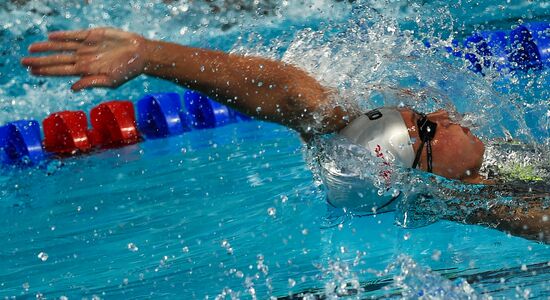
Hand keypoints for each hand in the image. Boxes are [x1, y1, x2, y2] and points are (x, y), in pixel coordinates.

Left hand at [21, 27, 147, 90]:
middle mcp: (83, 58)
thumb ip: (91, 83)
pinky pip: (74, 35)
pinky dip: (63, 36)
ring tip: (31, 49)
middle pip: (57, 59)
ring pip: (62, 46)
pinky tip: (51, 36)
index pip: (61, 71)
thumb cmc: (128, 71)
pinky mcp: (92, 35)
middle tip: (23, 62)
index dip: (46, 72)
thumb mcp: (110, 81)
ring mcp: (86, 46)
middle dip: (40, 61)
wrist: (140, 54)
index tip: (32, 73)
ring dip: (46, 47)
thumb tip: (72, 87)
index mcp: (86, 71)